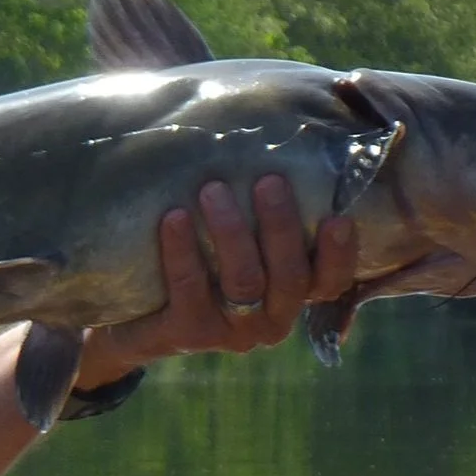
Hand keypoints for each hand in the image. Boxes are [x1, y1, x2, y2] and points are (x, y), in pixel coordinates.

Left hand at [76, 176, 356, 389]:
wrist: (136, 322)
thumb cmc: (201, 265)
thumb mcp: (239, 244)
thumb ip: (263, 215)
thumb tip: (281, 141)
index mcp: (291, 297)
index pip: (330, 282)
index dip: (339, 255)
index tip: (338, 218)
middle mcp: (270, 320)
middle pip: (290, 277)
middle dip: (282, 227)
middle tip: (268, 181)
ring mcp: (230, 333)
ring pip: (244, 281)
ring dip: (231, 232)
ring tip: (212, 189)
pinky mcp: (187, 334)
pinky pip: (189, 287)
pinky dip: (182, 250)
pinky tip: (173, 217)